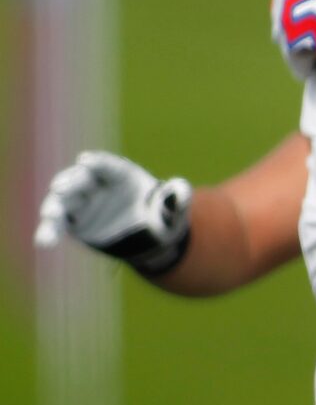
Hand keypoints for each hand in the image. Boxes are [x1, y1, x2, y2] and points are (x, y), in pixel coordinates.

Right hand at [34, 149, 192, 276]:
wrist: (151, 236)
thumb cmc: (161, 216)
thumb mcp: (172, 210)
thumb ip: (175, 200)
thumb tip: (182, 189)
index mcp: (120, 174)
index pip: (105, 165)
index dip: (95, 163)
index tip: (86, 162)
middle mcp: (96, 184)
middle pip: (79, 180)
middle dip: (69, 183)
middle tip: (60, 188)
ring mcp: (82, 202)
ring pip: (63, 202)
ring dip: (54, 208)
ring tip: (49, 216)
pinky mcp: (73, 222)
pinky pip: (58, 225)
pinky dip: (49, 232)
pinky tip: (43, 242)